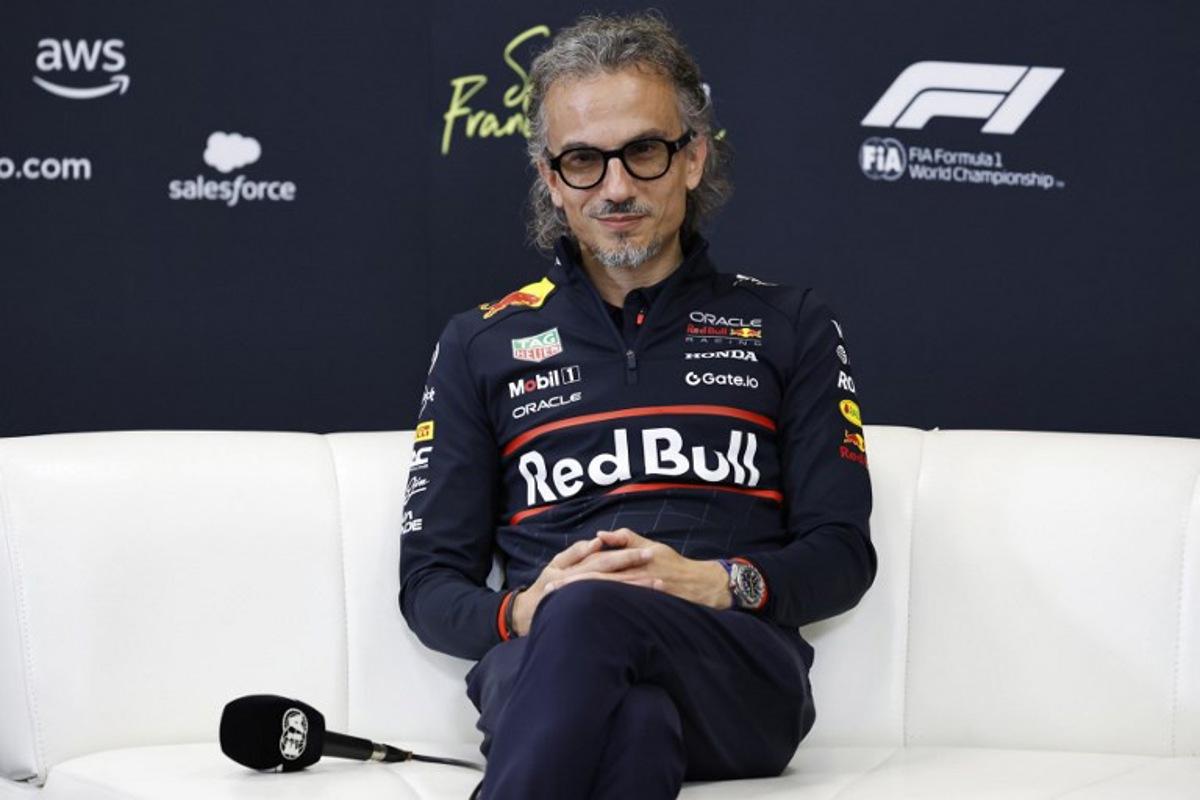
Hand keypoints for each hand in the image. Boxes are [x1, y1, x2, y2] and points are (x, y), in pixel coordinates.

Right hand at [511, 536, 658, 635]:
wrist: (527, 614)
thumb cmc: (545, 587)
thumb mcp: (557, 565)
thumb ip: (576, 552)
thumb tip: (596, 542)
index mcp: (577, 571)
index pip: (607, 561)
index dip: (628, 556)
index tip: (649, 553)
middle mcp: (581, 587)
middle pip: (614, 581)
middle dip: (639, 578)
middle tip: (661, 575)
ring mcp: (585, 603)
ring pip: (614, 597)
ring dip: (637, 594)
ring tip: (658, 590)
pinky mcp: (587, 616)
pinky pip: (609, 613)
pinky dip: (626, 610)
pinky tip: (643, 609)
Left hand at [545, 528, 732, 610]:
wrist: (701, 586)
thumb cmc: (674, 565)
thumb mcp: (652, 546)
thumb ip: (626, 538)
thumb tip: (600, 534)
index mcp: (632, 560)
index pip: (598, 565)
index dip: (574, 572)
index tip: (552, 578)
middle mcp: (635, 577)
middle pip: (599, 582)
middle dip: (573, 589)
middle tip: (548, 595)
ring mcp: (640, 594)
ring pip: (608, 598)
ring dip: (584, 603)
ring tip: (561, 612)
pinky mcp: (646, 608)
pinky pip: (622, 612)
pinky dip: (604, 617)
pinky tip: (588, 624)